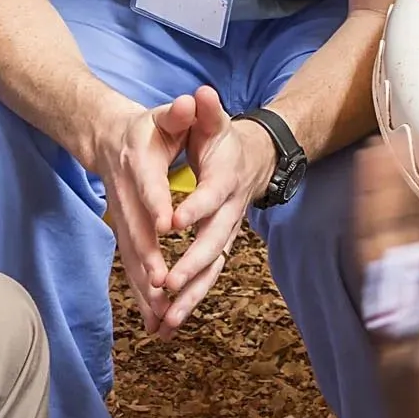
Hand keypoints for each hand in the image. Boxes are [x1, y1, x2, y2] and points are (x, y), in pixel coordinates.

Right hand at [92, 94, 198, 332]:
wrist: (108, 137)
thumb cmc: (148, 127)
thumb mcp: (167, 115)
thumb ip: (181, 112)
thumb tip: (191, 101)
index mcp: (138, 162)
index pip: (148, 184)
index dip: (156, 202)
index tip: (167, 225)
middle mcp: (125, 195)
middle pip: (135, 230)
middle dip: (149, 259)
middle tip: (163, 284)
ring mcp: (123, 218)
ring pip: (132, 255)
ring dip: (144, 287)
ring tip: (159, 317)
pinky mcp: (126, 234)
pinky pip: (133, 267)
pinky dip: (142, 295)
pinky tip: (153, 322)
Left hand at [156, 88, 276, 335]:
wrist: (251, 158)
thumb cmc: (223, 137)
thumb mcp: (213, 119)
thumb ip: (205, 110)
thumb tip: (200, 94)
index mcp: (226, 179)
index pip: (212, 195)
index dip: (193, 208)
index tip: (170, 223)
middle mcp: (230, 212)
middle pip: (214, 242)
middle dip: (191, 265)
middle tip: (166, 283)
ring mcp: (226, 233)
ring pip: (211, 269)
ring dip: (190, 295)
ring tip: (167, 320)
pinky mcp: (217, 249)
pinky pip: (205, 278)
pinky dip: (188, 301)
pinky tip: (166, 323)